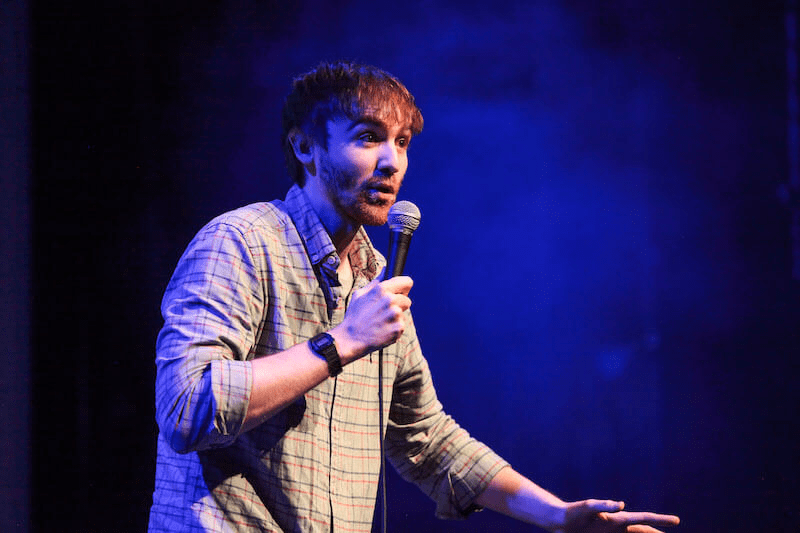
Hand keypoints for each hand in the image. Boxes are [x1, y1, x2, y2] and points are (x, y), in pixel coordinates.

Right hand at [330, 274, 412, 361]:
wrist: (350, 339)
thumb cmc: (354, 316)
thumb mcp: (360, 295)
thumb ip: (375, 282)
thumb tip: (384, 270)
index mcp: (381, 289)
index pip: (407, 282)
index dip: (404, 288)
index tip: (400, 293)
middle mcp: (390, 300)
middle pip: (407, 300)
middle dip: (399, 306)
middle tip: (384, 312)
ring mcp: (395, 315)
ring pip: (403, 314)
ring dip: (395, 318)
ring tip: (381, 322)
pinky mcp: (398, 328)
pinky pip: (401, 326)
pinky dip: (394, 330)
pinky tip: (382, 330)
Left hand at [555, 500, 679, 532]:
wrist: (559, 521)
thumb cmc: (573, 512)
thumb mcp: (588, 507)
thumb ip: (603, 505)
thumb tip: (621, 504)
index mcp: (618, 519)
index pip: (643, 519)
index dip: (660, 520)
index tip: (676, 520)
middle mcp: (618, 527)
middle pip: (643, 531)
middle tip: (671, 531)